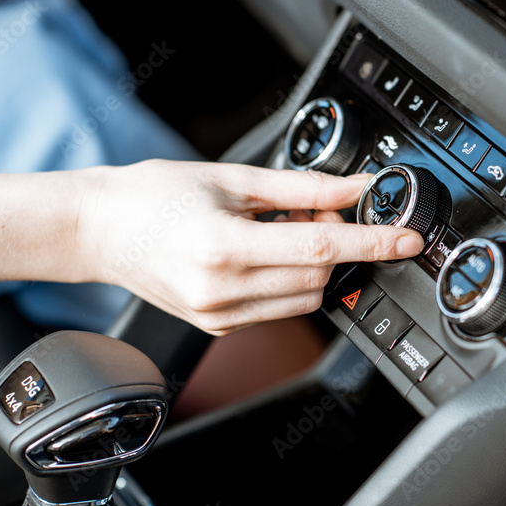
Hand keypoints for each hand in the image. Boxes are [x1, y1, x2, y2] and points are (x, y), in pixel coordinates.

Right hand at [80, 159, 423, 334]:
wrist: (98, 229)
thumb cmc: (153, 196)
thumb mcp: (232, 178)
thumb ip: (302, 187)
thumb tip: (356, 188)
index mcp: (224, 247)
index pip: (322, 246)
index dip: (373, 242)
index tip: (408, 240)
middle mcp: (222, 290)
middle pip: (320, 273)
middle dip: (336, 240)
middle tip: (318, 206)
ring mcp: (219, 316)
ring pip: (307, 296)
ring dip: (316, 263)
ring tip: (283, 228)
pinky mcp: (218, 327)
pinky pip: (281, 308)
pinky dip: (290, 279)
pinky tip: (267, 251)